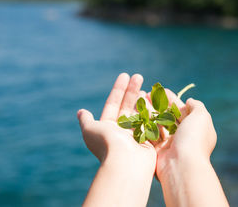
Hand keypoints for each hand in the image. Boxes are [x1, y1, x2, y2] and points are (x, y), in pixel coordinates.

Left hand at [77, 73, 156, 206]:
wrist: (125, 162)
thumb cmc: (107, 144)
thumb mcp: (90, 130)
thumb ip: (86, 120)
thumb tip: (80, 112)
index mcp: (107, 127)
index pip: (113, 103)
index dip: (118, 89)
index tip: (125, 75)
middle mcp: (121, 131)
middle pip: (127, 105)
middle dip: (133, 90)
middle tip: (139, 76)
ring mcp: (136, 135)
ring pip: (140, 113)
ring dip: (143, 99)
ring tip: (149, 86)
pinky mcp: (149, 140)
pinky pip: (151, 122)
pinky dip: (153, 111)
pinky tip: (156, 100)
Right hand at [142, 89, 216, 177]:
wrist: (182, 165)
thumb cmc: (193, 138)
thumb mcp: (201, 117)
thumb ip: (197, 106)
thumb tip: (189, 101)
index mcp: (195, 128)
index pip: (182, 110)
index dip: (171, 99)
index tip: (160, 89)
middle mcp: (184, 136)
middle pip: (168, 116)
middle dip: (157, 105)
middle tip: (145, 94)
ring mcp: (170, 145)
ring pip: (157, 125)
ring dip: (148, 113)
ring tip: (138, 101)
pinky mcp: (158, 152)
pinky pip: (150, 136)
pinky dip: (143, 125)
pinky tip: (135, 115)